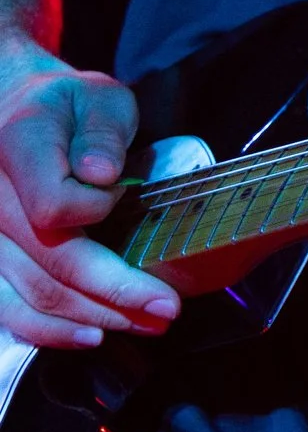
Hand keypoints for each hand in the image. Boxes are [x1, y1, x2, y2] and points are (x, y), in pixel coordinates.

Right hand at [0, 56, 178, 346]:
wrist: (10, 110)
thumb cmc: (64, 105)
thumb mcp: (97, 96)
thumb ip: (102, 132)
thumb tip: (101, 176)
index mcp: (16, 148)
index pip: (55, 206)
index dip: (99, 210)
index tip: (130, 194)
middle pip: (49, 262)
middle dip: (115, 291)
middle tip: (168, 308)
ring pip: (28, 295)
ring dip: (91, 317)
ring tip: (145, 323)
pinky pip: (6, 308)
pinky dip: (48, 330)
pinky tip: (90, 335)